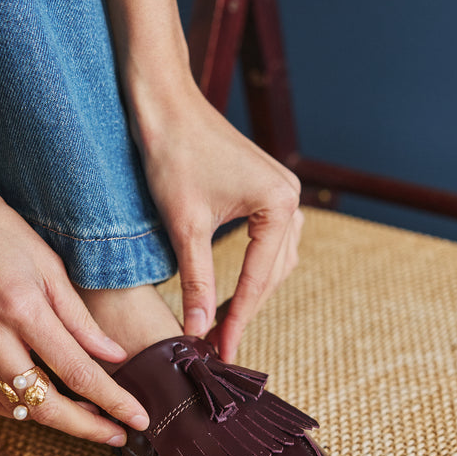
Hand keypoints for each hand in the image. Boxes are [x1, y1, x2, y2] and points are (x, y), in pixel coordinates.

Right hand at [0, 190, 148, 444]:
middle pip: (45, 405)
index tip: (137, 419)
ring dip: (54, 420)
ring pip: (15, 409)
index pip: (78, 372)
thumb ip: (79, 318)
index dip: (113, 402)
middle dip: (87, 428)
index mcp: (23, 308)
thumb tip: (114, 354)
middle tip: (117, 436)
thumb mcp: (48, 264)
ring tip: (86, 419)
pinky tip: (40, 405)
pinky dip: (17, 409)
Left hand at [132, 77, 302, 363]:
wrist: (165, 102)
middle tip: (219, 346)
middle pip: (272, 273)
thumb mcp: (185, 226)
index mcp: (279, 205)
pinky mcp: (266, 189)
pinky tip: (231, 289)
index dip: (238, 320)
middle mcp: (291, 198)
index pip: (258, 279)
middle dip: (246, 309)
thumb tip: (198, 330)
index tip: (221, 353)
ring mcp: (282, 192)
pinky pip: (267, 242)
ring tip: (223, 325)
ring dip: (251, 292)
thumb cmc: (173, 155)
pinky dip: (251, 268)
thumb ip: (197, 281)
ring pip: (274, 260)